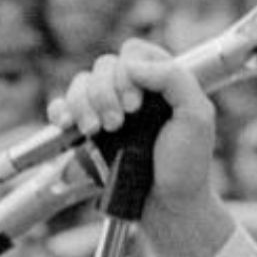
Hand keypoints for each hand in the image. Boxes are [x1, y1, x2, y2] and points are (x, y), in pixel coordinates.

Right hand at [46, 38, 233, 256]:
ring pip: (81, 83)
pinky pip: (62, 107)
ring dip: (85, 103)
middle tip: (119, 123)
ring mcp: (108, 109)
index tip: (138, 103)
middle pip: (104, 65)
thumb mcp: (196, 115)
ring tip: (99, 131)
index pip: (135, 51)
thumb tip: (131, 64)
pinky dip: (60, 111)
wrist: (166, 204)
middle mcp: (134, 90)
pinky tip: (68, 125)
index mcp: (162, 80)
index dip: (131, 70)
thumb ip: (173, 79)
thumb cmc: (187, 162)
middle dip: (107, 92)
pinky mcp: (87, 131)